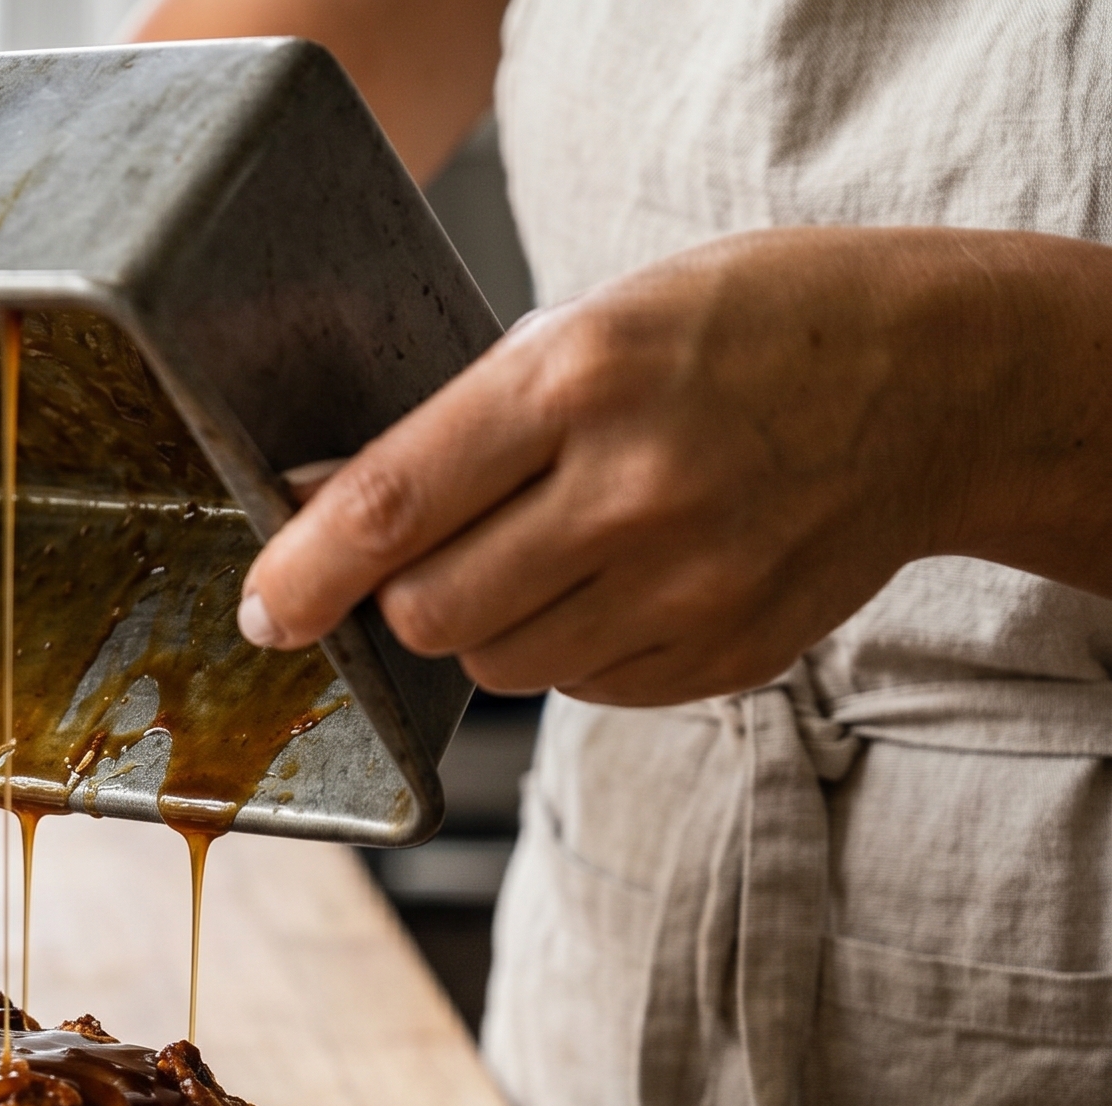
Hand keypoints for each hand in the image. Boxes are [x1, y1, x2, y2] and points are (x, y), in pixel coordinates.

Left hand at [238, 227, 1111, 705]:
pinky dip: (572, 647)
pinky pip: (582, 690)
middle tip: (434, 554)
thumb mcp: (589, 327)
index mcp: (579, 379)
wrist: (933, 382)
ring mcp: (689, 587)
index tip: (261, 611)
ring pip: (499, 665)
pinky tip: (627, 576)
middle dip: (400, 599)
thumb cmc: (736, 334)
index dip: (304, 571)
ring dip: (487, 624)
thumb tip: (311, 513)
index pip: (394, 504)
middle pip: (432, 612)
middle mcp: (633, 491)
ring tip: (554, 547)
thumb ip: (454, 427)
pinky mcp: (726, 655)